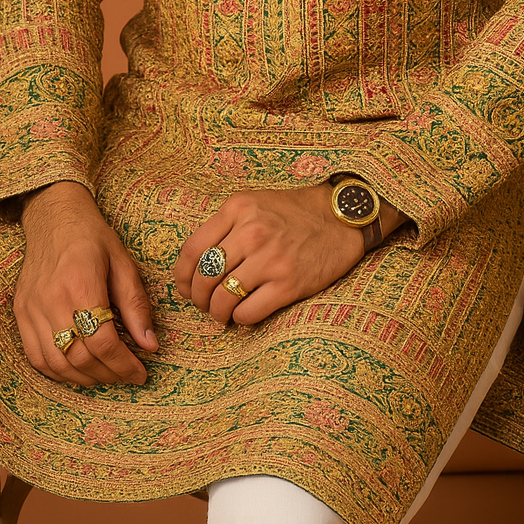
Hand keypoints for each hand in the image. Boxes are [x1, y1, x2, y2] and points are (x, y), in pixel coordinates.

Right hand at [15, 182, 157, 387]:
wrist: (53, 216)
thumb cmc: (92, 237)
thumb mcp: (123, 263)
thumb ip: (136, 306)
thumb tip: (150, 345)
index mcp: (81, 284)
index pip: (102, 341)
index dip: (124, 364)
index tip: (140, 372)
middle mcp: (51, 300)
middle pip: (79, 357)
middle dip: (108, 374)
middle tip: (127, 374)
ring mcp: (30, 309)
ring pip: (56, 363)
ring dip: (83, 377)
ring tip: (106, 374)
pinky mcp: (20, 313)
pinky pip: (35, 356)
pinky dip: (58, 371)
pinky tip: (77, 369)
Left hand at [175, 183, 386, 326]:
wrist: (341, 219)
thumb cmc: (294, 213)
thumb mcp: (254, 204)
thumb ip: (225, 227)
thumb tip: (195, 266)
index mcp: (237, 209)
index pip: (191, 250)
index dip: (182, 276)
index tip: (185, 288)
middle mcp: (251, 232)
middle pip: (204, 278)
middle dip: (199, 299)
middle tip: (205, 304)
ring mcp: (270, 259)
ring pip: (222, 300)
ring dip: (217, 313)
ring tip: (223, 313)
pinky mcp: (288, 284)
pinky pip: (247, 313)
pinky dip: (240, 319)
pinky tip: (246, 313)